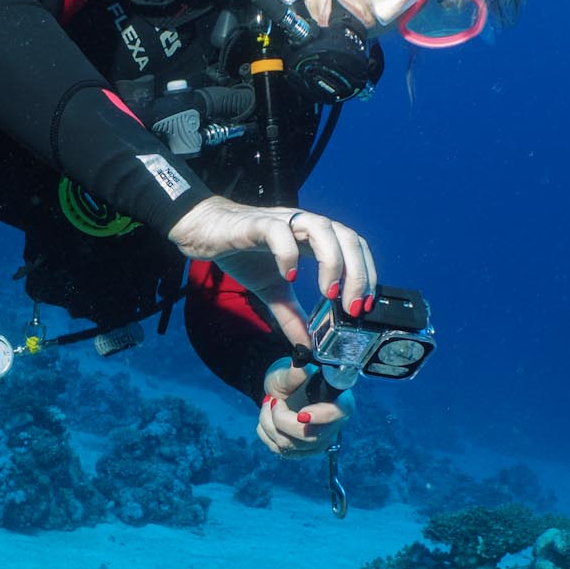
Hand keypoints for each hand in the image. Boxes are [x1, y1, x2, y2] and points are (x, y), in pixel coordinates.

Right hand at [167, 196, 378, 350]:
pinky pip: (279, 232)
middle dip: (357, 274)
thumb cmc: (241, 252)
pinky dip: (289, 253)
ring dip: (333, 262)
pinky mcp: (256, 224)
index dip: (366, 275)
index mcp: (313, 240)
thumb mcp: (272, 291)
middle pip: (347, 236)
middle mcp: (304, 225)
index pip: (355, 248)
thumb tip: (305, 346)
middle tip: (352, 308)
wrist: (203, 230)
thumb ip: (291, 316)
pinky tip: (290, 277)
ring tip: (329, 294)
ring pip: (321, 227)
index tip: (363, 308)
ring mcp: (282, 222)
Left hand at [257, 361, 349, 456]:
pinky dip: (265, 431)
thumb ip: (296, 371)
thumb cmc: (291, 378)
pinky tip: (268, 417)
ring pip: (289, 445)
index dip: (320, 416)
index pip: (336, 413)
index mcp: (339, 401)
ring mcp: (319, 442)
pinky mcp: (302, 452)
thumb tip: (300, 362)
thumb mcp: (291, 371)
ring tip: (268, 403)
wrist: (282, 392)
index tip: (301, 415)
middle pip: (309, 436)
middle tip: (272, 400)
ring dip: (268, 422)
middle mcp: (333, 426)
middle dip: (281, 419)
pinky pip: (278, 449)